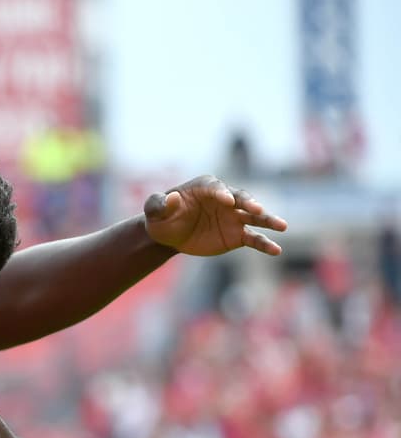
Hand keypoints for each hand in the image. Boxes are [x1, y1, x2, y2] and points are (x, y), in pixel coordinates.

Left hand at [144, 175, 287, 256]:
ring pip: (255, 217)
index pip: (217, 188)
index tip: (227, 201)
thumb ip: (158, 203)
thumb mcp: (154, 211)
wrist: (169, 235)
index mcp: (205, 187)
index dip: (222, 193)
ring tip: (282, 226)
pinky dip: (265, 244)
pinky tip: (276, 250)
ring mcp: (234, 217)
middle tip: (257, 209)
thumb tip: (173, 198)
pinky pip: (254, 239)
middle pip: (241, 198)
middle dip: (249, 203)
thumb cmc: (161, 218)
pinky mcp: (237, 235)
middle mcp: (225, 199)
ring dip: (268, 220)